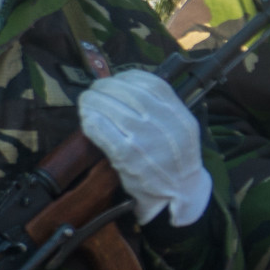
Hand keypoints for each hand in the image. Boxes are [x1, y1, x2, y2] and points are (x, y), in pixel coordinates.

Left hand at [76, 70, 212, 226]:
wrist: (181, 191)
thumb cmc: (176, 159)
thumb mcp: (183, 129)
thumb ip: (164, 109)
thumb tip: (126, 86)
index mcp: (180, 116)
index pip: (152, 84)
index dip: (128, 77)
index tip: (117, 80)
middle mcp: (165, 125)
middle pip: (127, 92)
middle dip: (105, 87)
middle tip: (94, 90)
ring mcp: (145, 140)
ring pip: (110, 108)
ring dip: (92, 102)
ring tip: (86, 103)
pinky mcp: (126, 155)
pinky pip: (100, 129)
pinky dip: (90, 120)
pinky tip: (87, 119)